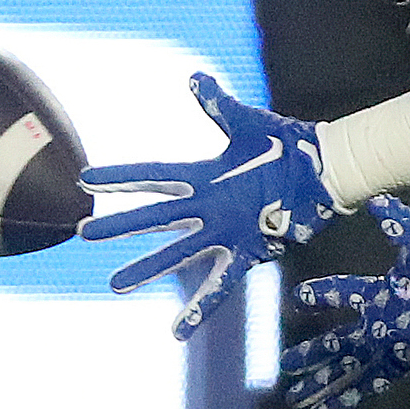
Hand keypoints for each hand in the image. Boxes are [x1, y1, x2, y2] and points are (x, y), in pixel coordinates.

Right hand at [80, 72, 342, 331]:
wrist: (326, 170)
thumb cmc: (289, 144)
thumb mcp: (248, 123)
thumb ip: (218, 105)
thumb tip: (195, 77)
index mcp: (207, 176)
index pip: (154, 176)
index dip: (122, 177)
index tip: (85, 178)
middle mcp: (210, 206)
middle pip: (157, 217)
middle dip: (122, 225)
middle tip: (84, 233)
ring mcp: (228, 231)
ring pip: (178, 253)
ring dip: (147, 268)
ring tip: (115, 284)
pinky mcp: (250, 250)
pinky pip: (221, 283)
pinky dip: (200, 308)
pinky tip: (177, 331)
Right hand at [283, 198, 409, 408]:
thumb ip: (396, 220)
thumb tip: (375, 199)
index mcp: (387, 291)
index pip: (345, 293)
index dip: (322, 295)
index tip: (299, 299)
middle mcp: (385, 321)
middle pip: (341, 341)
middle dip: (314, 354)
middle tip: (287, 364)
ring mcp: (393, 342)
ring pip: (349, 367)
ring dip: (322, 383)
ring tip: (295, 399)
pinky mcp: (404, 358)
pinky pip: (368, 384)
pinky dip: (344, 400)